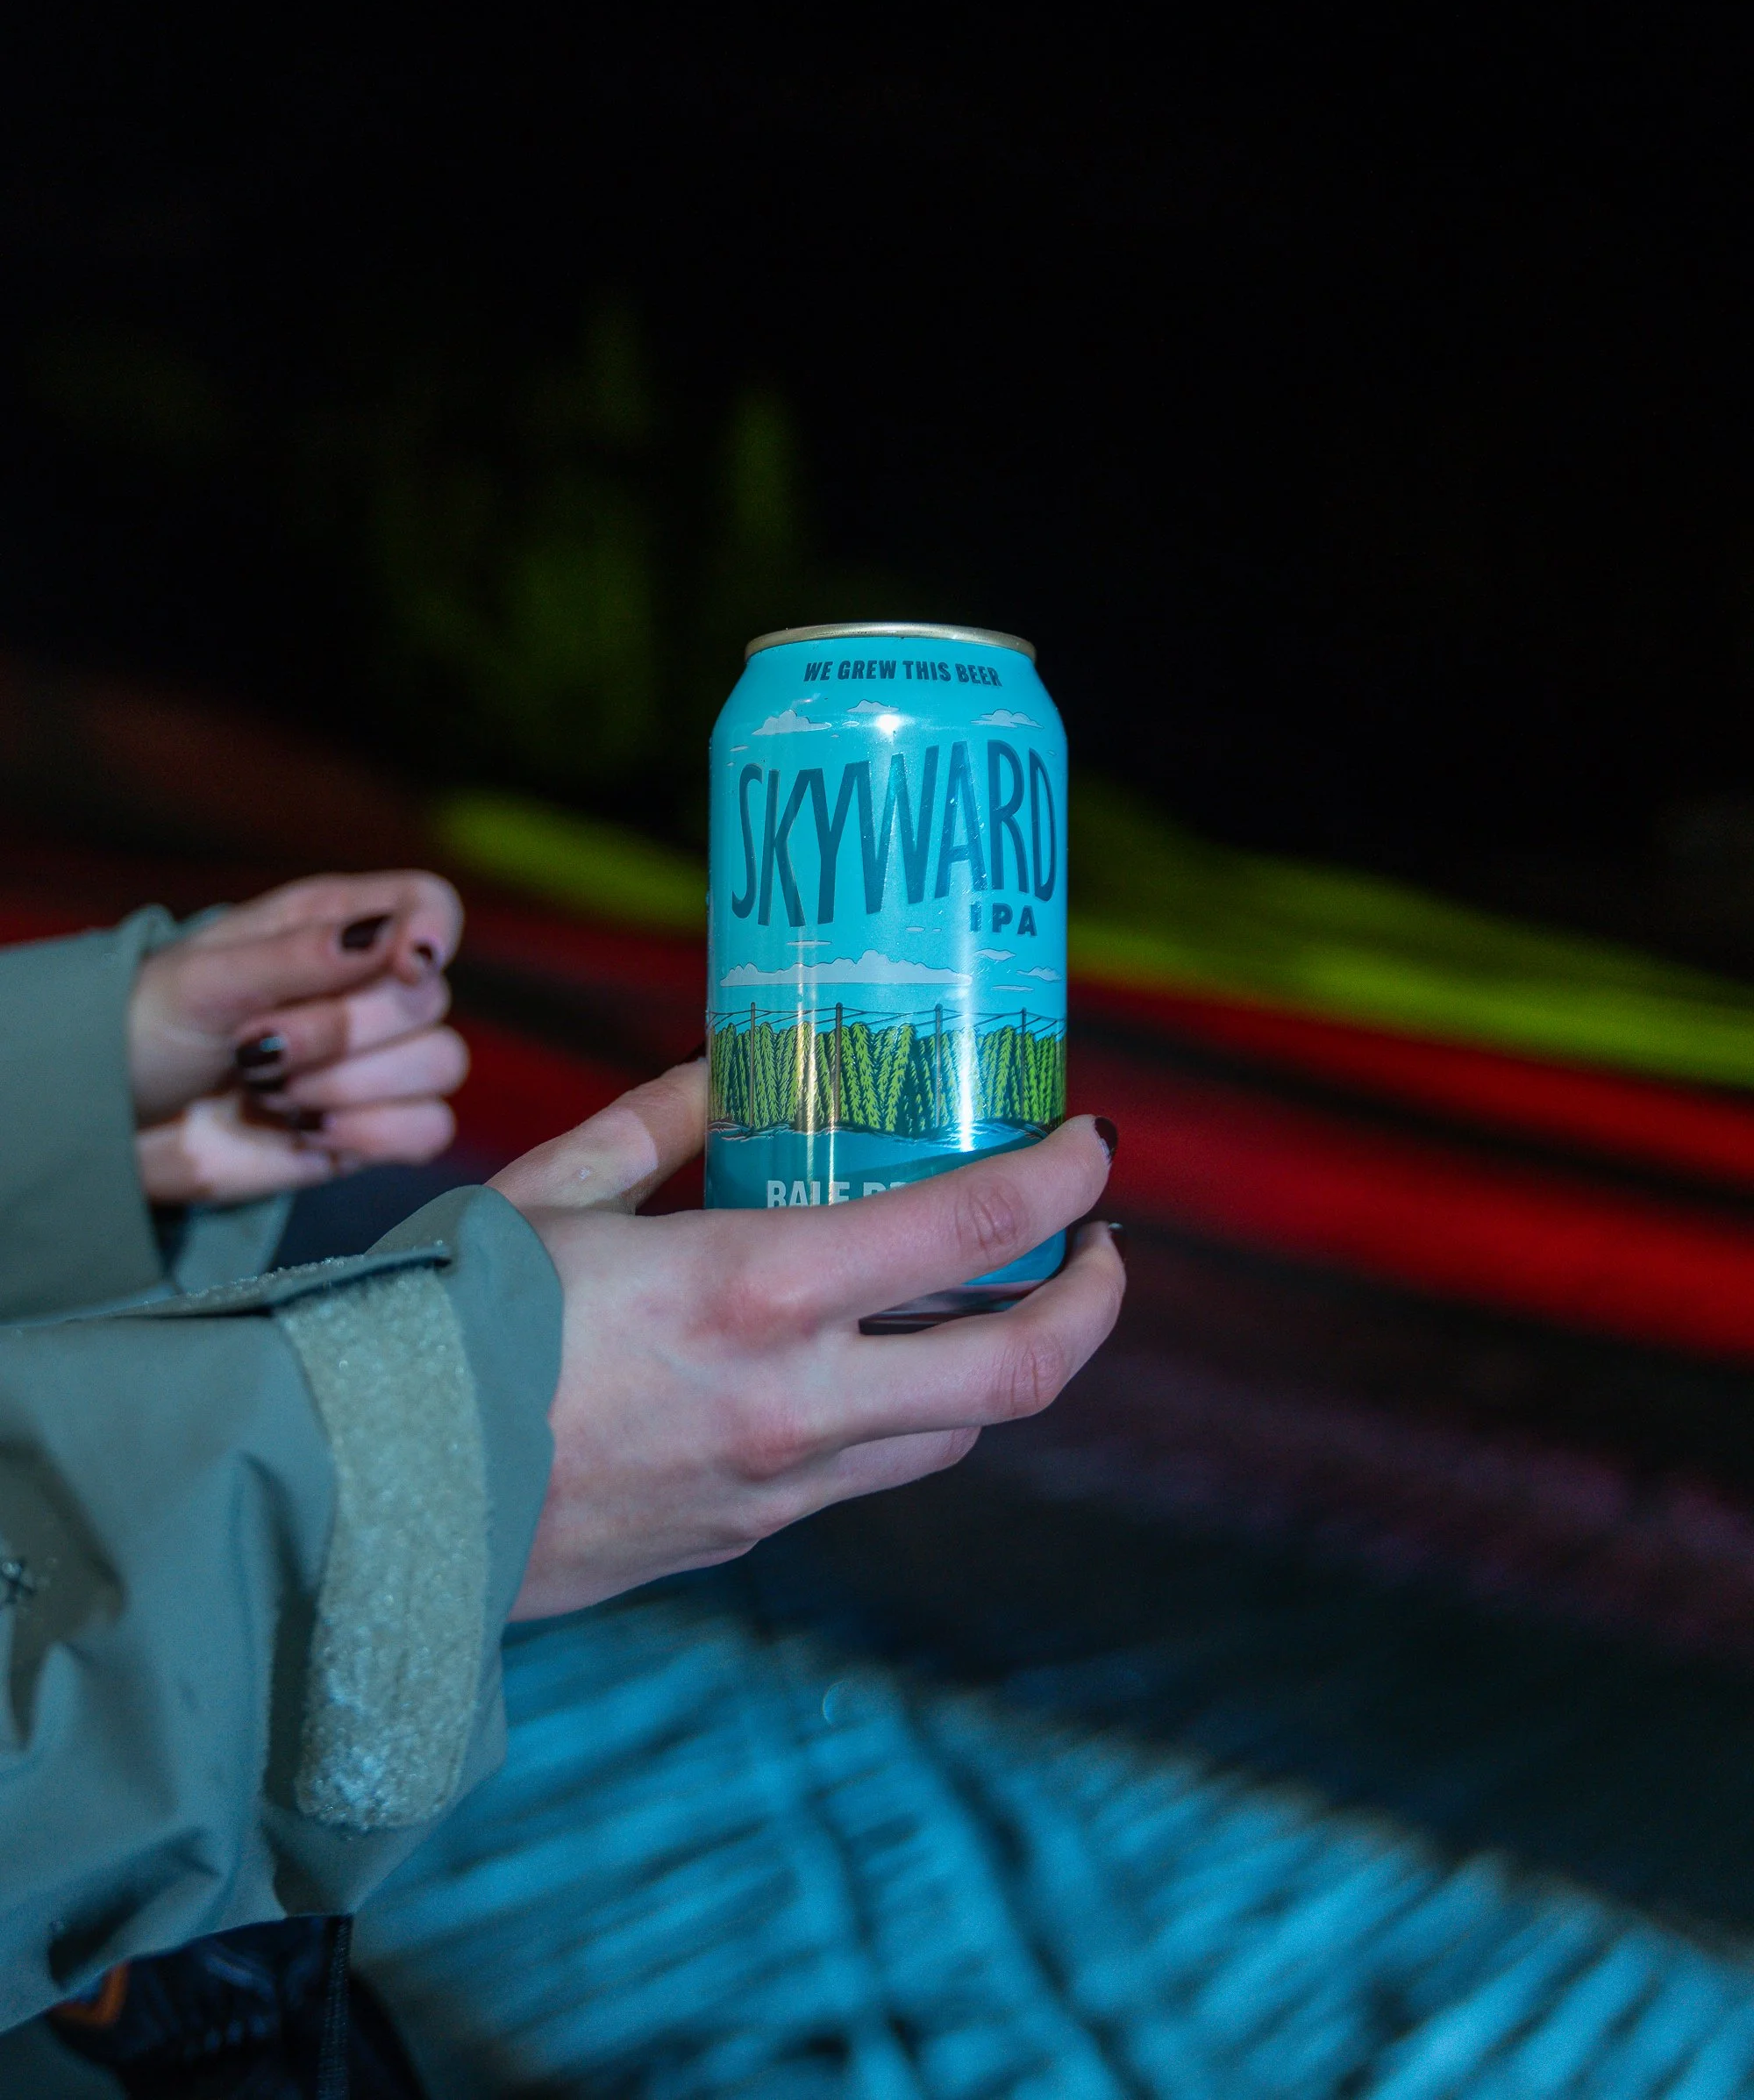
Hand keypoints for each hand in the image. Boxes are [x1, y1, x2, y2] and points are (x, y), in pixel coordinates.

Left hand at [131, 872, 467, 1204]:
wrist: (110, 1125)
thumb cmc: (145, 1029)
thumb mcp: (205, 980)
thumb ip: (300, 956)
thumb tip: (389, 935)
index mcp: (333, 926)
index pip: (429, 903)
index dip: (434, 929)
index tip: (404, 964)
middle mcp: (366, 987)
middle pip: (430, 996)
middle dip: (340, 1032)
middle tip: (255, 1049)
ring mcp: (374, 1062)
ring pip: (440, 1063)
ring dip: (351, 1087)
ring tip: (274, 1094)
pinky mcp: (373, 1129)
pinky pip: (429, 1129)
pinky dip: (374, 1135)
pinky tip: (310, 1133)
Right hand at [491, 1067, 1124, 1618]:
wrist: (368, 1505)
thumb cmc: (446, 1325)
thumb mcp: (555, 1191)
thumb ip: (666, 1122)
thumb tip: (741, 1070)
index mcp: (756, 1288)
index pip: (975, 1227)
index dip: (1061, 1178)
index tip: (1090, 1143)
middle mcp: (797, 1401)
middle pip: (1021, 1369)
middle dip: (1093, 1301)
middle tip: (1100, 1244)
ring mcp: (780, 1485)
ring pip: (956, 1432)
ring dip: (1001, 1362)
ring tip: (993, 1297)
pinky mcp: (748, 1536)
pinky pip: (870, 1471)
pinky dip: (906, 1411)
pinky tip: (870, 1360)